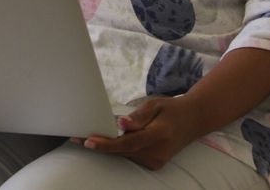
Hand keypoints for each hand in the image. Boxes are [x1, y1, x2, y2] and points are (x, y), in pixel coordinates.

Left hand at [78, 96, 202, 169]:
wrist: (193, 120)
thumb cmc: (171, 109)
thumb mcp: (155, 104)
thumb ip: (138, 116)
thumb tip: (121, 124)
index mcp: (159, 134)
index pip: (129, 142)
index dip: (107, 144)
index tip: (88, 141)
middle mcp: (158, 152)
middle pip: (123, 151)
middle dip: (100, 144)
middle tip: (76, 136)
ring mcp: (157, 161)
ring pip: (125, 155)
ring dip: (107, 147)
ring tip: (90, 136)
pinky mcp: (154, 164)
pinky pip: (131, 157)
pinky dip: (119, 149)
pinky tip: (109, 141)